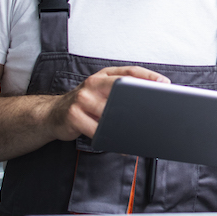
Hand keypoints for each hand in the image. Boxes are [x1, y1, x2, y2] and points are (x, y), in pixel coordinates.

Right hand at [49, 67, 169, 140]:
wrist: (52, 114)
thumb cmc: (83, 103)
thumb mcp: (101, 91)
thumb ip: (120, 91)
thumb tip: (149, 99)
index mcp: (102, 76)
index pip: (129, 72)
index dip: (149, 76)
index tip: (165, 84)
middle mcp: (92, 84)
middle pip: (121, 88)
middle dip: (140, 98)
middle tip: (157, 108)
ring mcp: (82, 99)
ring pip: (110, 112)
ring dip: (126, 123)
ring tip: (142, 131)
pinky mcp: (74, 116)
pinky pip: (98, 130)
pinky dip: (111, 138)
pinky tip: (120, 143)